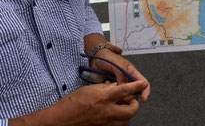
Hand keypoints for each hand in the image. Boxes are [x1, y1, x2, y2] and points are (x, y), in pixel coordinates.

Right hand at [9, 81, 145, 125]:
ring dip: (127, 113)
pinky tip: (113, 115)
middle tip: (130, 99)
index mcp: (104, 97)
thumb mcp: (89, 88)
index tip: (143, 83)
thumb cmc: (72, 102)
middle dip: (134, 104)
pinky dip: (119, 120)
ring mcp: (106, 122)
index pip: (125, 90)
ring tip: (122, 107)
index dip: (136, 86)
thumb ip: (104, 88)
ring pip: (126, 120)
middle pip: (132, 109)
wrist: (61, 120)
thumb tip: (115, 87)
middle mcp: (107, 111)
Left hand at [91, 48, 150, 101]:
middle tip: (125, 98)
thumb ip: (123, 77)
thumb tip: (125, 90)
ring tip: (114, 93)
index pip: (143, 83)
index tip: (144, 99)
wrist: (96, 58)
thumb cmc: (109, 59)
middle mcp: (127, 80)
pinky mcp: (111, 89)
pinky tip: (107, 91)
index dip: (146, 91)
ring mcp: (119, 85)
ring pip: (125, 95)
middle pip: (135, 92)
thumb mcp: (119, 66)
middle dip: (132, 97)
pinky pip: (115, 96)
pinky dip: (113, 96)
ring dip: (121, 97)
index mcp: (132, 72)